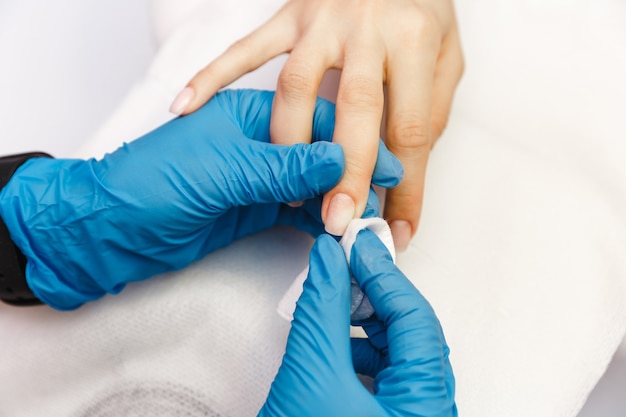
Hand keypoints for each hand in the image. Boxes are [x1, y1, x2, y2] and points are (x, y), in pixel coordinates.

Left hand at [0, 89, 401, 309]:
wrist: (112, 229)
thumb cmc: (151, 183)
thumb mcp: (223, 170)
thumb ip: (283, 167)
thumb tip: (337, 161)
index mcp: (250, 113)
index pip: (315, 121)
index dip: (353, 144)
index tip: (385, 164)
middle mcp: (259, 142)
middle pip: (318, 154)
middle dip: (352, 174)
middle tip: (381, 196)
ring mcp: (258, 177)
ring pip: (310, 185)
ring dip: (336, 200)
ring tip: (364, 218)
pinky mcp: (253, 208)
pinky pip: (295, 211)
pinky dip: (316, 220)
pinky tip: (336, 229)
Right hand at [172, 0, 463, 249]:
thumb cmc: (421, 4)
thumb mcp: (446, 54)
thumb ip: (432, 109)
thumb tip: (406, 169)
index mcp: (413, 39)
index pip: (411, 128)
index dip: (407, 186)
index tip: (397, 230)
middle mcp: (365, 29)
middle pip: (354, 110)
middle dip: (344, 173)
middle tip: (337, 221)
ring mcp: (320, 21)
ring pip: (295, 87)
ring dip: (289, 144)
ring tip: (289, 191)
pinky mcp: (287, 16)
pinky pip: (245, 48)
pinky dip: (212, 76)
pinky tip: (187, 104)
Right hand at [259, 230, 456, 416]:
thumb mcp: (311, 376)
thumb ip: (323, 309)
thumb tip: (329, 261)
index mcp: (424, 407)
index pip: (417, 319)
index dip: (385, 275)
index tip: (359, 246)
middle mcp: (425, 414)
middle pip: (413, 336)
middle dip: (376, 297)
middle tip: (347, 267)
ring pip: (400, 355)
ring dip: (367, 323)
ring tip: (337, 303)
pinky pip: (385, 375)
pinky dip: (361, 350)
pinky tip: (337, 342)